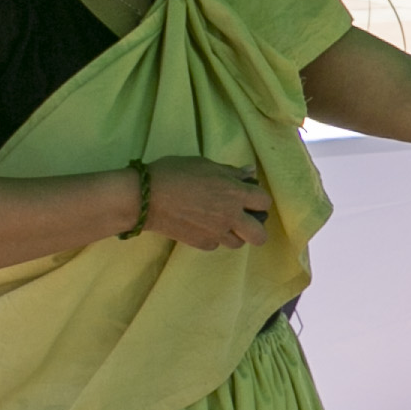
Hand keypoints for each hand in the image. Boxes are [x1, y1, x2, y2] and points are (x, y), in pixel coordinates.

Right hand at [134, 156, 270, 250]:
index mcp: (234, 193)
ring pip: (239, 243)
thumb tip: (250, 172)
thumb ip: (230, 171)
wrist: (146, 198)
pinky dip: (213, 237)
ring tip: (221, 222)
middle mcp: (230, 216)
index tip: (249, 197)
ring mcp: (217, 233)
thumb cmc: (174, 173)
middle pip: (260, 235)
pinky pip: (216, 245)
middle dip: (256, 227)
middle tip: (244, 219)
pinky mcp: (202, 244)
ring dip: (235, 234)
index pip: (264, 202)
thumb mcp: (204, 164)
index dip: (259, 199)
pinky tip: (202, 225)